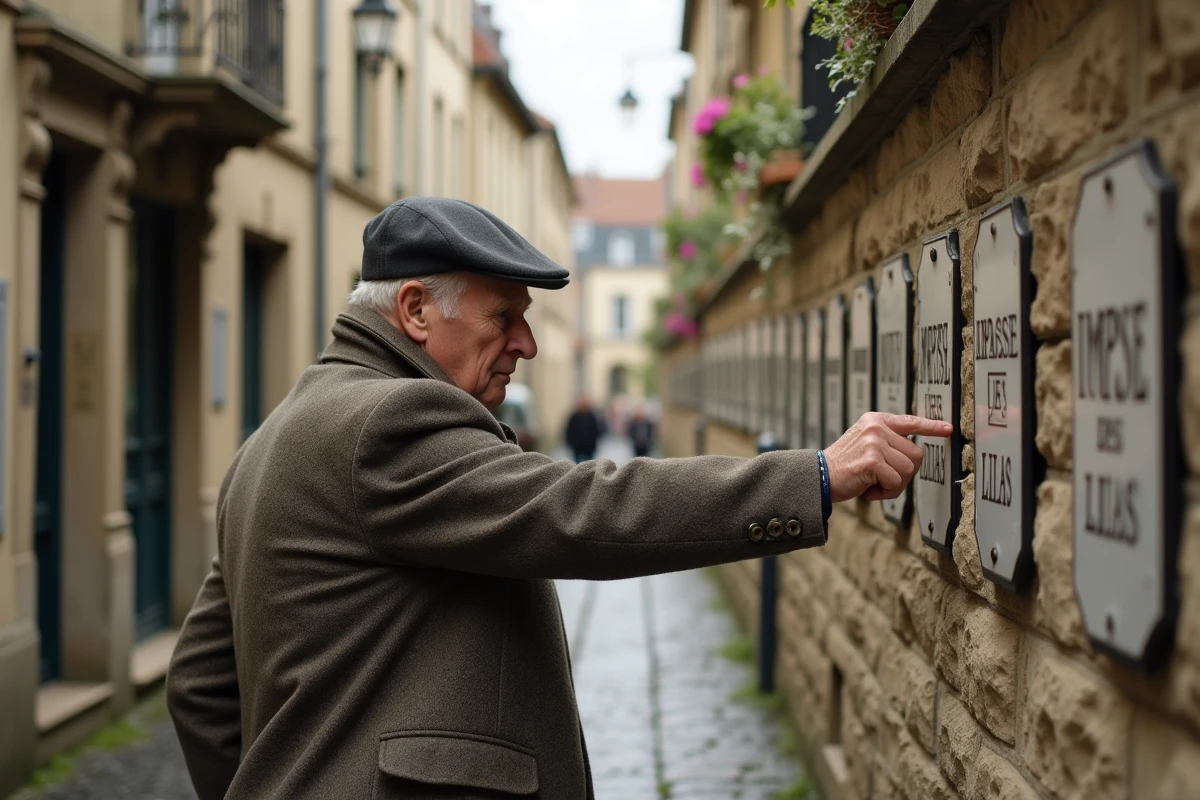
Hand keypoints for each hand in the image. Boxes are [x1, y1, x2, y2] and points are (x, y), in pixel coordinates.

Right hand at [823, 413, 952, 502]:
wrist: (819, 477)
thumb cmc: (845, 465)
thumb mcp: (865, 443)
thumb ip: (887, 441)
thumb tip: (915, 453)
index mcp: (876, 420)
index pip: (910, 421)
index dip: (931, 427)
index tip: (948, 428)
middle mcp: (876, 427)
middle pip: (916, 454)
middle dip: (904, 473)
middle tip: (882, 478)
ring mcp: (874, 442)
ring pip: (908, 469)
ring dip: (894, 484)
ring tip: (873, 483)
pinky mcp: (872, 460)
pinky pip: (896, 481)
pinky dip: (885, 492)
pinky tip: (868, 489)